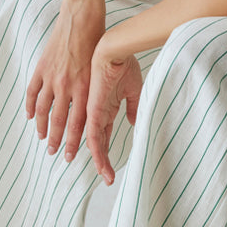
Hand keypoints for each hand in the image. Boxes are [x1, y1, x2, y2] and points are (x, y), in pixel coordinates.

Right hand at [25, 0, 104, 160]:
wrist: (82, 19)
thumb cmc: (99, 42)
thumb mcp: (106, 71)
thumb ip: (107, 93)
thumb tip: (114, 115)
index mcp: (86, 88)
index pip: (78, 123)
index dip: (73, 141)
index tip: (71, 156)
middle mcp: (67, 85)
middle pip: (58, 121)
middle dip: (56, 140)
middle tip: (53, 153)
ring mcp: (52, 77)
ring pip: (42, 109)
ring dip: (41, 127)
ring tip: (41, 138)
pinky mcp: (42, 67)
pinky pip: (32, 92)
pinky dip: (29, 106)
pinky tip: (30, 117)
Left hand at [85, 46, 142, 183]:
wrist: (113, 49)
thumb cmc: (123, 63)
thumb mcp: (132, 88)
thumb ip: (131, 106)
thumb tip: (132, 121)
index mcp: (105, 108)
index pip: (104, 134)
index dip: (105, 150)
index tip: (109, 166)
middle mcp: (97, 113)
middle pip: (98, 143)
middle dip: (102, 160)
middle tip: (107, 177)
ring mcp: (94, 114)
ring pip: (95, 144)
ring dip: (100, 161)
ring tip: (106, 176)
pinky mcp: (94, 112)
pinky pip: (95, 136)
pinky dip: (98, 152)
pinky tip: (101, 164)